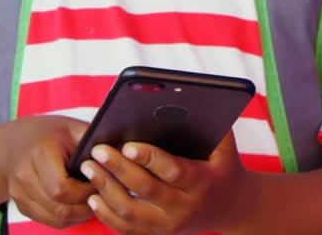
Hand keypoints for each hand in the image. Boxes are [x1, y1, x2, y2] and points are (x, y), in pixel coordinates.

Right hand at [0, 115, 97, 228]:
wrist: (14, 143)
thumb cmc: (51, 133)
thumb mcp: (73, 128)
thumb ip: (96, 143)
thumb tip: (126, 154)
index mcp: (39, 153)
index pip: (62, 188)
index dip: (86, 190)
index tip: (102, 182)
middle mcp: (23, 176)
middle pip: (59, 207)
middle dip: (86, 206)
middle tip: (104, 196)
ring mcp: (19, 194)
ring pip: (55, 218)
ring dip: (79, 214)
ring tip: (95, 201)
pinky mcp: (20, 206)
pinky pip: (49, 221)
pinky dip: (68, 218)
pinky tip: (80, 206)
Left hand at [78, 131, 254, 234]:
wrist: (233, 209)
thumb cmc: (224, 167)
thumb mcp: (225, 147)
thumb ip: (210, 125)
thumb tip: (184, 99)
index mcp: (202, 182)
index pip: (172, 170)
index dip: (149, 158)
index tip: (127, 145)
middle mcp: (184, 207)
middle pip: (145, 190)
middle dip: (118, 169)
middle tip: (97, 150)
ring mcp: (169, 225)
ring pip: (130, 212)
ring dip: (106, 189)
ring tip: (88, 169)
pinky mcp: (157, 234)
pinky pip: (126, 228)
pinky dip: (106, 214)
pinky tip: (93, 196)